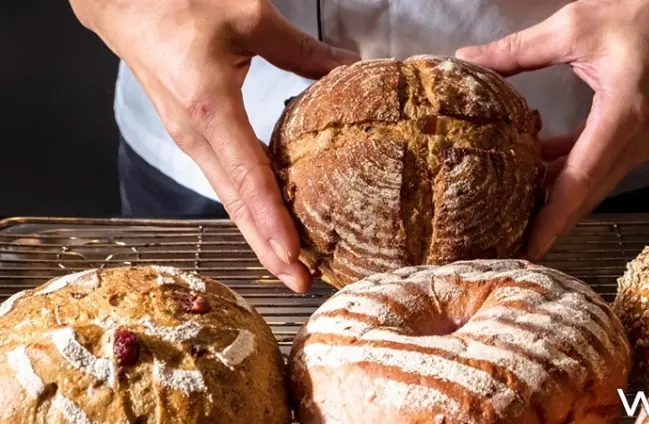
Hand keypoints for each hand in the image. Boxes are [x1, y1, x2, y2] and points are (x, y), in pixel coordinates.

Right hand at [68, 0, 358, 291]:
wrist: (126, 2)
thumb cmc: (177, 3)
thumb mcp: (250, 18)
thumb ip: (304, 50)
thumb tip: (353, 69)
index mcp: (209, 107)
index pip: (247, 177)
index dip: (272, 221)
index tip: (295, 257)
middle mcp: (196, 134)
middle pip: (236, 204)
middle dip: (268, 249)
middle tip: (302, 283)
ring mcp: (192, 139)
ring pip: (230, 198)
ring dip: (260, 234)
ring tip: (294, 266)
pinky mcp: (194, 135)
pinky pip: (226, 181)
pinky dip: (251, 208)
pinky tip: (274, 221)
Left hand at [456, 0, 648, 258]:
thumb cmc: (642, 15)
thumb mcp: (571, 28)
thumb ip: (517, 50)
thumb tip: (468, 59)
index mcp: (622, 118)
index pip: (581, 181)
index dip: (553, 218)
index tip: (530, 249)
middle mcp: (635, 141)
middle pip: (586, 195)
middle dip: (550, 224)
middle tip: (510, 246)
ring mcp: (639, 143)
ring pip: (592, 185)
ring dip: (556, 200)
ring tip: (515, 215)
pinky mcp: (636, 137)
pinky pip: (598, 167)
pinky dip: (568, 173)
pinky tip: (537, 166)